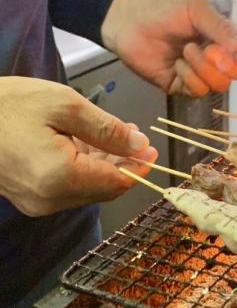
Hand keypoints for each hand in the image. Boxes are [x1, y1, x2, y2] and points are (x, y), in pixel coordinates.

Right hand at [0, 76, 157, 216]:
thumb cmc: (8, 105)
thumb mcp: (65, 106)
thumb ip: (108, 129)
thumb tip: (139, 146)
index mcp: (60, 178)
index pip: (116, 183)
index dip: (139, 167)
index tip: (152, 150)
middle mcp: (50, 199)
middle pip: (105, 188)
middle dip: (125, 164)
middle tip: (136, 138)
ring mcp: (38, 202)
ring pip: (89, 187)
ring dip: (107, 164)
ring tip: (118, 135)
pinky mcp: (30, 197)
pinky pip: (70, 186)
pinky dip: (87, 168)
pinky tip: (92, 144)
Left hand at [101, 0, 236, 96]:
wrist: (129, 24)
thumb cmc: (164, 12)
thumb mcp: (196, 10)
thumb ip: (221, 28)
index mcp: (223, 39)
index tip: (224, 47)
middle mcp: (215, 60)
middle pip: (235, 75)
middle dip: (221, 64)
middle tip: (206, 50)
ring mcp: (199, 75)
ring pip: (218, 85)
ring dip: (202, 69)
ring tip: (185, 52)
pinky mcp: (183, 88)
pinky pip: (198, 91)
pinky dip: (189, 77)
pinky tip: (176, 65)